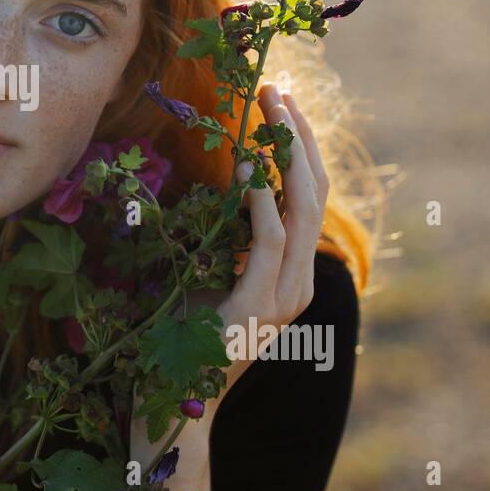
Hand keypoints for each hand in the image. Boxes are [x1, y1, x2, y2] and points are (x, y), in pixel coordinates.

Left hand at [216, 82, 329, 395]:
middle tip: (275, 90)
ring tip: (266, 113)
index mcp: (293, 273)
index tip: (280, 102)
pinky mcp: (258, 306)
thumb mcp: (212, 272)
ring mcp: (284, 296)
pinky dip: (261, 201)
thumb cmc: (186, 334)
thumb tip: (223, 181)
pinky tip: (248, 169)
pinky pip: (269, 242)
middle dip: (297, 137)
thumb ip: (228, 235)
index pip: (310, 196)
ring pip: (301, 209)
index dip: (301, 147)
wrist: (175, 400)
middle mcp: (299, 282)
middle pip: (313, 193)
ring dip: (283, 155)